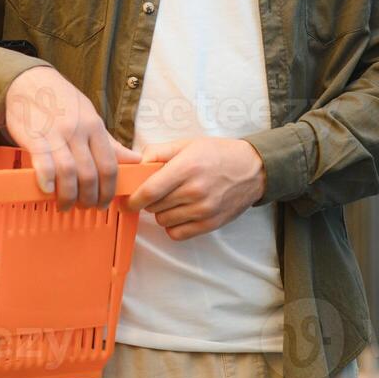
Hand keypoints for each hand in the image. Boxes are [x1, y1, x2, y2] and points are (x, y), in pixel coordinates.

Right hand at [5, 66, 139, 210]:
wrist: (28, 81)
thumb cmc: (61, 101)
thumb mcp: (90, 116)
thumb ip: (109, 143)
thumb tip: (136, 160)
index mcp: (94, 127)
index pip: (109, 165)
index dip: (108, 190)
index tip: (104, 203)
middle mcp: (78, 131)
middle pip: (89, 174)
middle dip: (89, 198)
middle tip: (84, 207)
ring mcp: (56, 133)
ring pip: (69, 172)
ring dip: (68, 195)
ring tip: (65, 205)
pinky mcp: (34, 135)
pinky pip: (43, 161)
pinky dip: (47, 179)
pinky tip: (47, 190)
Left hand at [126, 137, 266, 239]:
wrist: (252, 169)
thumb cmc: (217, 154)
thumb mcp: (187, 144)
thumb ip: (158, 152)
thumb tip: (137, 164)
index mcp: (187, 168)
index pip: (149, 191)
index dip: (133, 199)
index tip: (127, 200)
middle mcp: (194, 191)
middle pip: (154, 207)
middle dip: (149, 200)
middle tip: (157, 191)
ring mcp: (203, 210)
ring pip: (163, 220)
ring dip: (161, 212)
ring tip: (173, 199)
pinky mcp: (210, 224)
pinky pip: (177, 233)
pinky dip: (173, 226)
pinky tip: (179, 213)